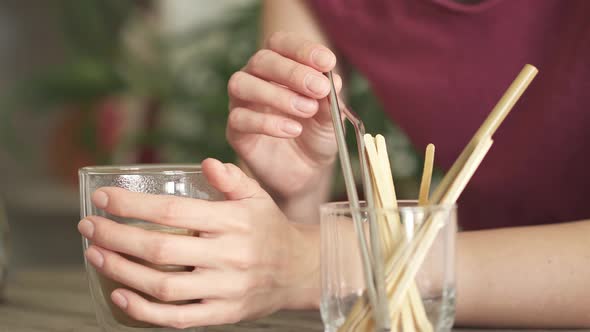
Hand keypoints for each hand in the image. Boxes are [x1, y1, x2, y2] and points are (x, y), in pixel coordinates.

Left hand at [78, 158, 319, 327]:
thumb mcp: (258, 197)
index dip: (133, 206)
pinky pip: (179, 317)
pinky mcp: (224, 314)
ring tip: (96, 255)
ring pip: (164, 286)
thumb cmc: (271, 228)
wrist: (300, 270)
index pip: (174, 213)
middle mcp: (230, 256)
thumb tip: (206, 163)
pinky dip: (144, 310)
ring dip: (122, 271)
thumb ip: (233, 179)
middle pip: (160, 250)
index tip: (104, 197)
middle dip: (116, 237)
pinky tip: (120, 293)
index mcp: (235, 222)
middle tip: (88, 226)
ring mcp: (226, 289)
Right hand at [227, 31, 342, 200]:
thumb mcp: (331, 116)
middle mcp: (256, 78)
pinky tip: (292, 130)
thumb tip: (333, 79)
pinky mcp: (236, 131)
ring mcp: (242, 104)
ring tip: (306, 110)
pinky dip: (267, 123)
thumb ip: (330, 98)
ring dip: (276, 94)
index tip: (328, 62)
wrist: (307, 172)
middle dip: (292, 72)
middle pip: (262, 60)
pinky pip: (240, 119)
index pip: (282, 44)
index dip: (303, 49)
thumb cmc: (317, 135)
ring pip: (242, 84)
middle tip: (319, 88)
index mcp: (280, 66)